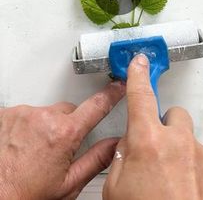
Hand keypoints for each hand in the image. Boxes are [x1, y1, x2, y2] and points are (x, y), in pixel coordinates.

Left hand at [0, 81, 124, 199]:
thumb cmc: (25, 194)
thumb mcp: (68, 185)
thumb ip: (96, 160)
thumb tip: (115, 145)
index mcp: (65, 134)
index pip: (97, 106)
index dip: (111, 94)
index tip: (118, 85)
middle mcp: (44, 118)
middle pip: (68, 110)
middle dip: (69, 124)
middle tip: (58, 148)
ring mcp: (23, 113)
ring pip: (45, 112)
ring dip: (45, 125)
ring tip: (35, 149)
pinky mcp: (7, 113)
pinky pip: (25, 113)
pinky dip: (26, 125)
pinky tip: (21, 144)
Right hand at [103, 55, 202, 199]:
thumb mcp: (116, 188)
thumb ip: (121, 158)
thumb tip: (129, 146)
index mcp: (148, 141)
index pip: (141, 95)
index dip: (139, 75)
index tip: (140, 62)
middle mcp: (177, 142)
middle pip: (172, 114)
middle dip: (162, 124)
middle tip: (152, 146)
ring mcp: (199, 156)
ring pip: (186, 137)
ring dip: (176, 148)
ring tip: (165, 177)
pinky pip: (199, 156)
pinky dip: (190, 165)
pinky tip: (179, 188)